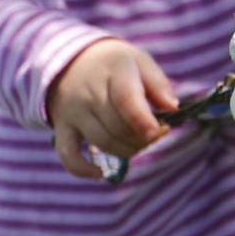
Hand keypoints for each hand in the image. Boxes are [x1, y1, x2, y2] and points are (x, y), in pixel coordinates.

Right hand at [48, 39, 177, 179]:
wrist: (69, 62)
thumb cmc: (113, 65)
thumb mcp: (139, 62)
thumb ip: (158, 84)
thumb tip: (173, 109)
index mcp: (112, 71)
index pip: (126, 100)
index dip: (144, 121)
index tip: (160, 131)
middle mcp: (88, 93)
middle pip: (117, 127)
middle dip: (142, 137)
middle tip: (154, 134)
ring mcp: (72, 113)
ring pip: (101, 142)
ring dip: (126, 150)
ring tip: (137, 144)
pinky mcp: (61, 128)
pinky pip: (68, 155)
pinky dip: (83, 169)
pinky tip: (100, 173)